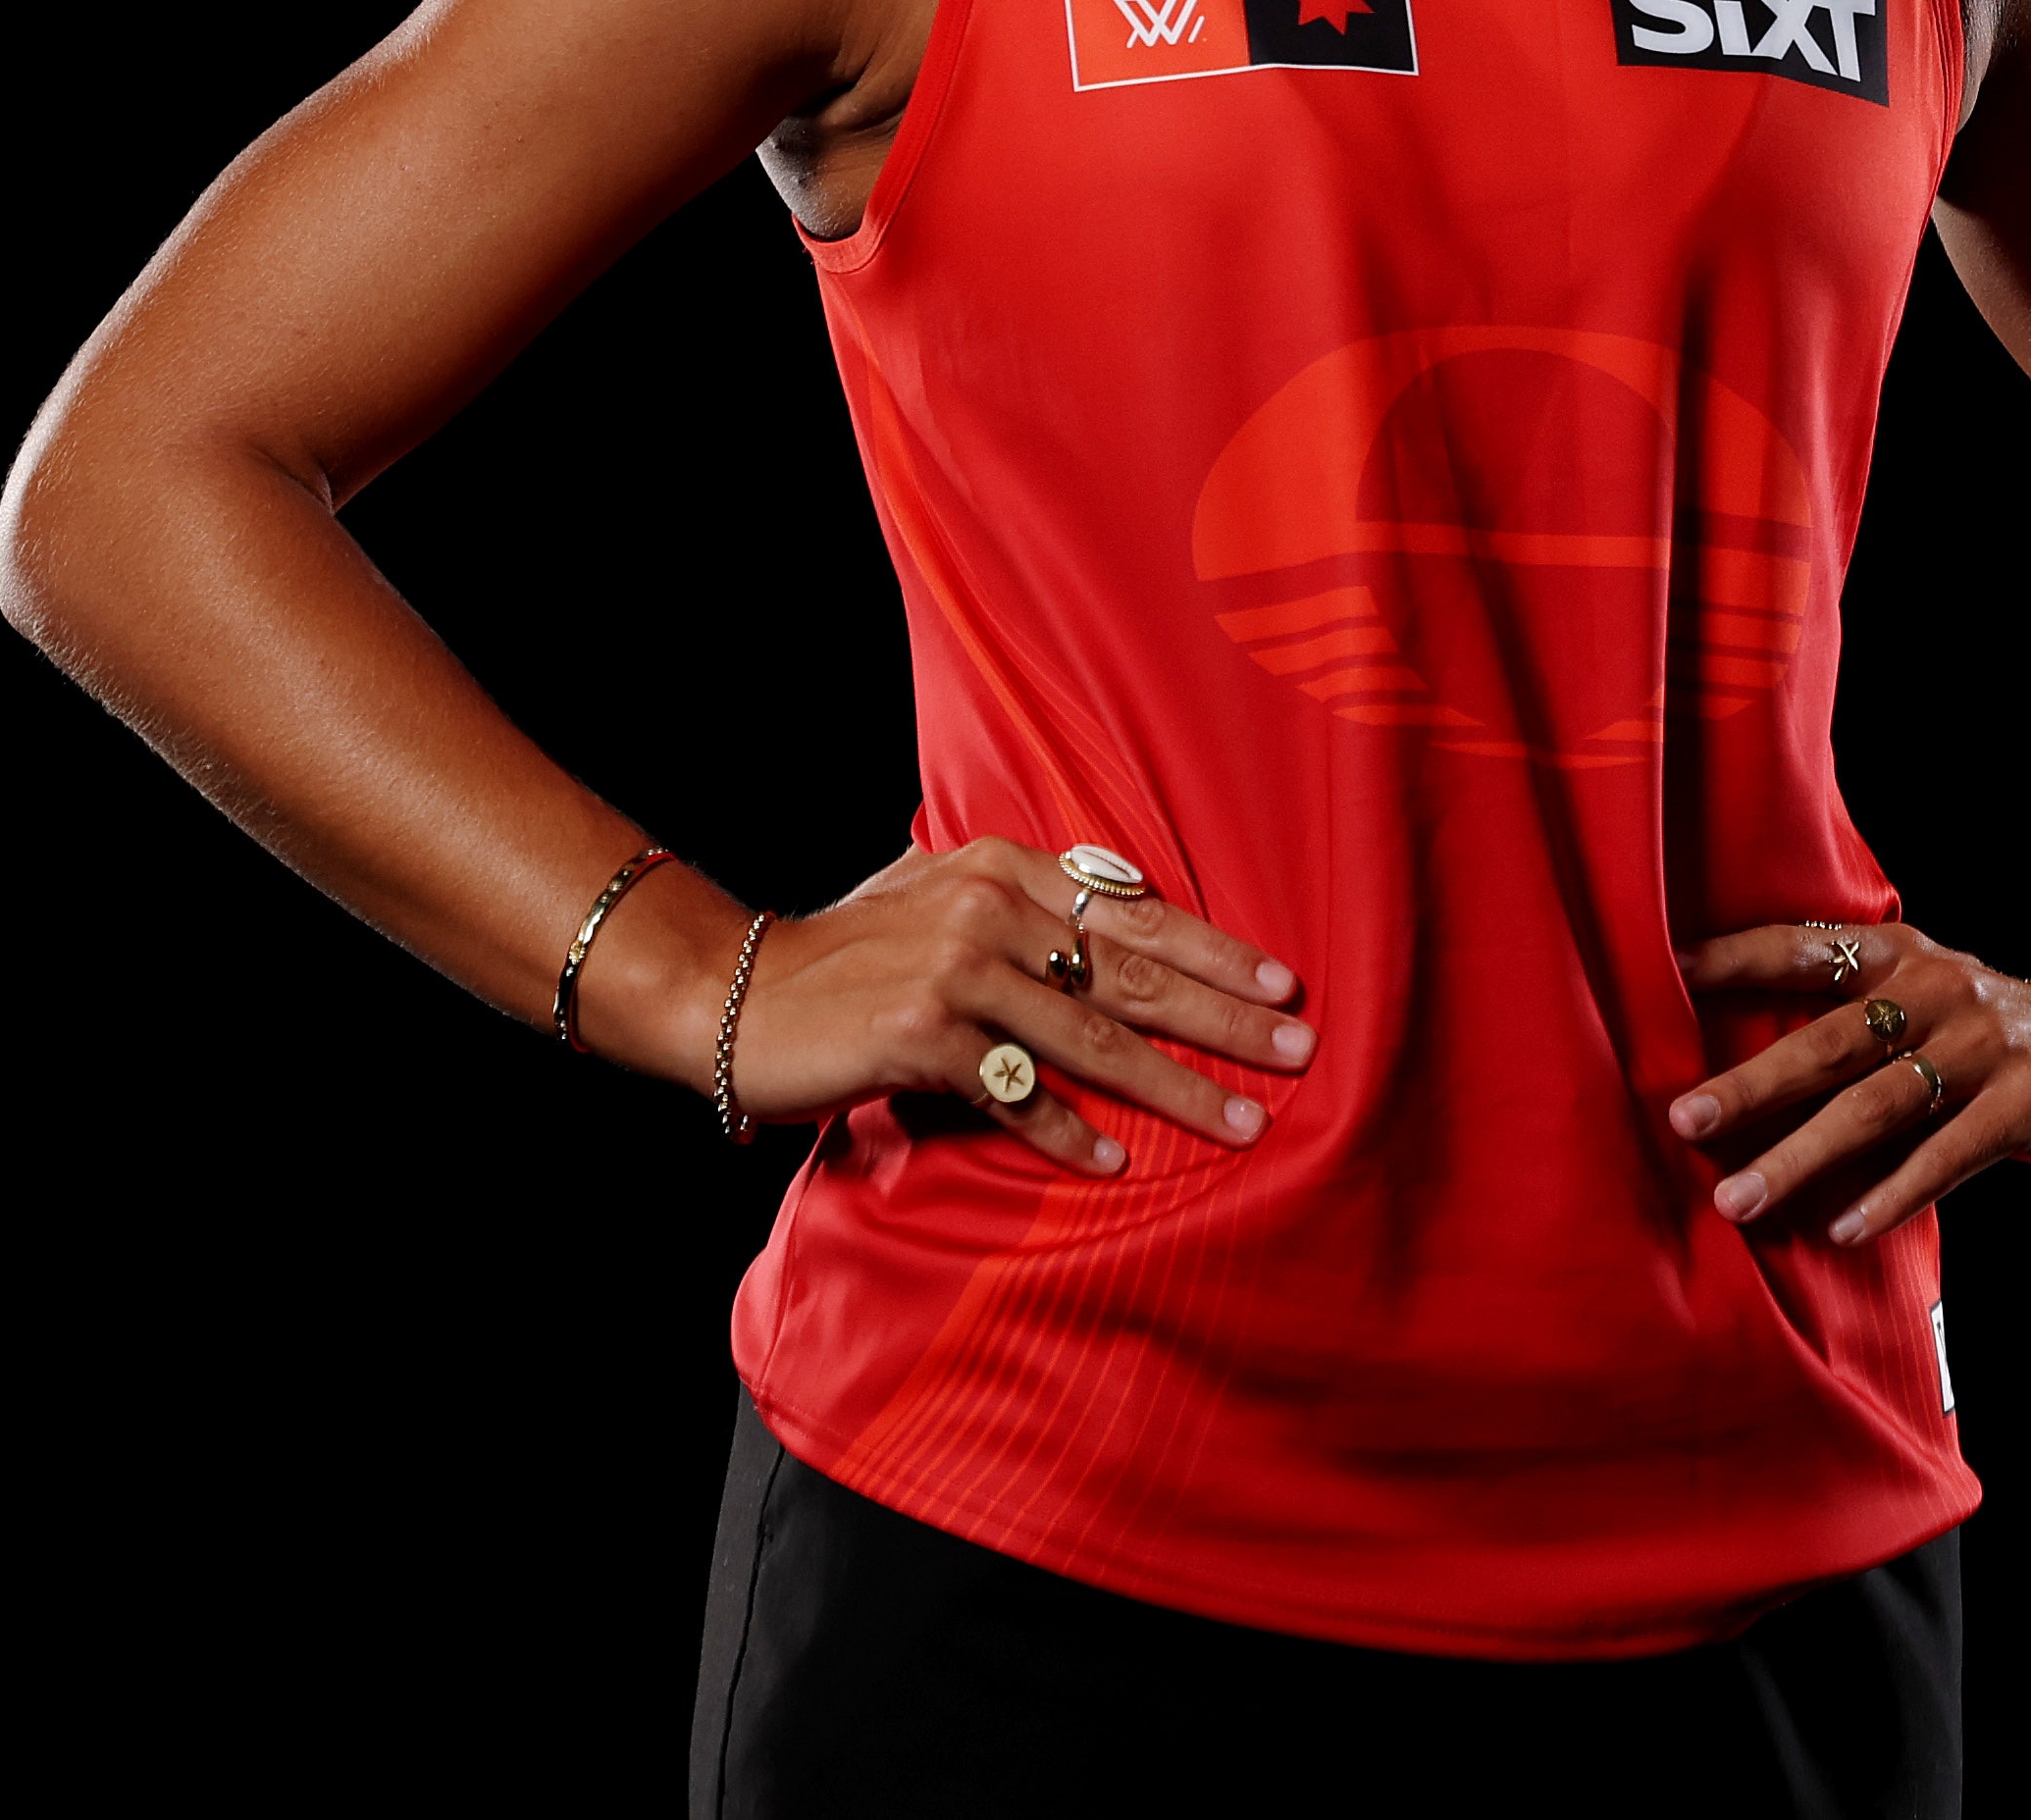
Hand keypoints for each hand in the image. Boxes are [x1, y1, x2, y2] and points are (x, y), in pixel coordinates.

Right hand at [726, 840, 1314, 1176]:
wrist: (731, 989)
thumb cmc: (843, 953)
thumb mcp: (933, 895)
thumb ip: (1018, 900)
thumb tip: (1115, 908)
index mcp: (1003, 867)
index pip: (1134, 912)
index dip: (1216, 949)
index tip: (1283, 983)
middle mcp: (988, 908)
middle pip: (1135, 974)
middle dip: (1227, 1019)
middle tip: (1300, 1053)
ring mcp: (954, 970)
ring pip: (1092, 1039)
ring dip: (1176, 1089)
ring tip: (1242, 1126)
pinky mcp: (919, 1034)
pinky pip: (1015, 1094)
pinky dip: (1066, 1133)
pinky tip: (1115, 1164)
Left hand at [1666, 922, 2030, 1243]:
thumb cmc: (1986, 1040)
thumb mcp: (1921, 1004)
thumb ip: (1845, 1023)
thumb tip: (1726, 1076)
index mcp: (1899, 954)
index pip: (1802, 948)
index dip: (1734, 959)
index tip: (1660, 975)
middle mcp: (1939, 987)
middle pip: (1828, 1041)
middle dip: (1750, 1084)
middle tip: (1682, 1121)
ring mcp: (1987, 1041)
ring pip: (1878, 1105)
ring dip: (1802, 1155)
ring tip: (1739, 1200)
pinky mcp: (2029, 1099)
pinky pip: (1948, 1154)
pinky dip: (1893, 1194)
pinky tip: (1843, 1228)